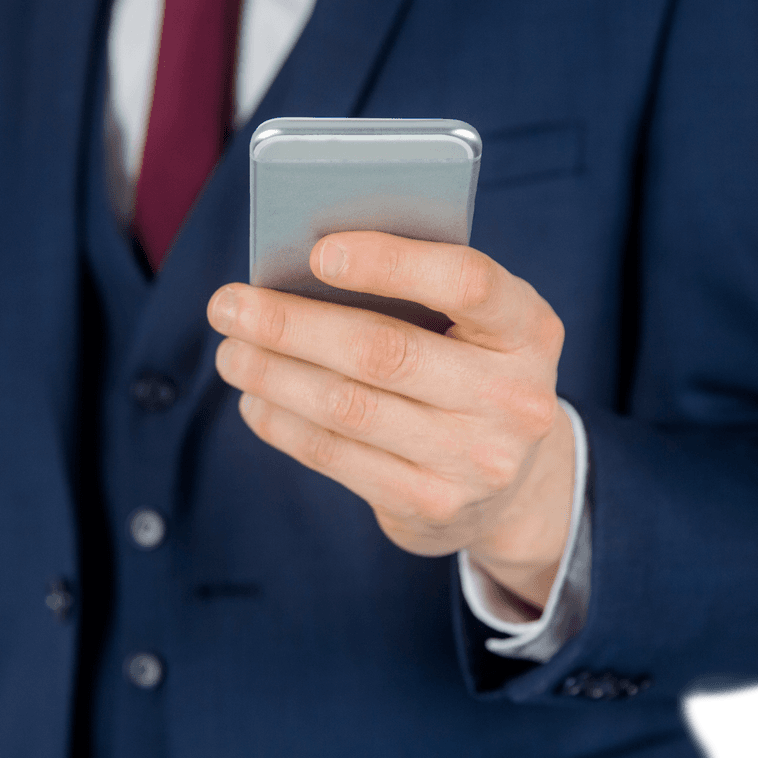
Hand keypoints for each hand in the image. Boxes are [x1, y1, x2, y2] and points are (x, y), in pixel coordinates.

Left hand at [206, 232, 574, 609]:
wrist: (514, 482)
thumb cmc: (473, 373)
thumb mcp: (475, 328)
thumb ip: (418, 296)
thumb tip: (299, 274)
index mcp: (529, 330)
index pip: (466, 282)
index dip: (390, 261)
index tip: (315, 252)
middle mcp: (513, 398)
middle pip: (384, 351)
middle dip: (291, 325)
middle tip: (228, 305)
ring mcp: (476, 460)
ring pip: (349, 407)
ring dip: (273, 375)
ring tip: (230, 352)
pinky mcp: (433, 506)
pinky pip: (338, 458)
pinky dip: (284, 425)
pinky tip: (256, 402)